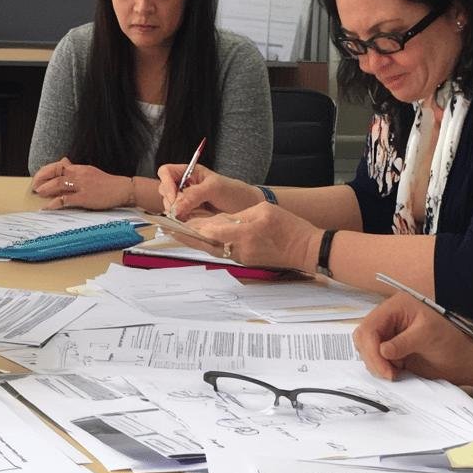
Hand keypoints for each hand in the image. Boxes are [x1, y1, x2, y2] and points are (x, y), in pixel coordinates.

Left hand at [30, 157, 135, 209]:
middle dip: (42, 178)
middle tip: (34, 186)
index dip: (46, 170)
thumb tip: (63, 163)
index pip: (59, 165)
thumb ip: (76, 170)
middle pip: (56, 172)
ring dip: (46, 188)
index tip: (38, 177)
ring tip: (38, 193)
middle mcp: (79, 174)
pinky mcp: (85, 197)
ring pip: (59, 183)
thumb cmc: (107, 184)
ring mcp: (82, 185)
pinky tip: (47, 207)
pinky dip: (54, 203)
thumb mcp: (90, 172)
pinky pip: (66, 199)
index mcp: (80, 168)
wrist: (122, 190)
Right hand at [155, 163, 262, 219]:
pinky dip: (181, 222)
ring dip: (175, 213)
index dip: (166, 183)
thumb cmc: (233, 192)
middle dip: (170, 201)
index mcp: (189, 173)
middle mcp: (184, 186)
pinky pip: (177, 218)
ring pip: (169, 206)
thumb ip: (194, 195)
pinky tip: (191, 223)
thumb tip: (176, 207)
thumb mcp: (214, 188)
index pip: (166, 172)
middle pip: (164, 190)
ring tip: (190, 217)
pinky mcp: (189, 216)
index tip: (174, 198)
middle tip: (182, 211)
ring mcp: (185, 202)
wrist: (247, 209)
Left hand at [171, 201, 320, 268]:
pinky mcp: (245, 260)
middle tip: (166, 228)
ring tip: (176, 231)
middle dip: (185, 235)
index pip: (210, 230)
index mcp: (244, 232)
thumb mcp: (263, 211)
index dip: (190, 225)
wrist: (307, 249)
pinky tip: (200, 237)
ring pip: (212, 248)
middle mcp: (239, 248)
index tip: (175, 221)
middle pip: (206, 243)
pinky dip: (209, 243)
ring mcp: (242, 257)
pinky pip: (222, 251)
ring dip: (194, 240)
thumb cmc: (289, 228)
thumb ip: (238, 216)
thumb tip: (217, 221)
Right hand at [352, 293, 472, 391]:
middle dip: (372, 358)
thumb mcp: (427, 336)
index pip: (370, 326)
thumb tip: (383, 350)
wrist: (463, 358)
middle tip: (388, 374)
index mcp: (396, 306)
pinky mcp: (390, 349)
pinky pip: (374, 358)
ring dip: (375, 364)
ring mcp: (388, 334)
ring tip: (395, 373)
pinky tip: (395, 372)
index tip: (384, 368)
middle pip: (363, 337)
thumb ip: (403, 343)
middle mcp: (388, 318)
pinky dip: (380, 368)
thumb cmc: (451, 341)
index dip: (372, 348)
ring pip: (366, 349)